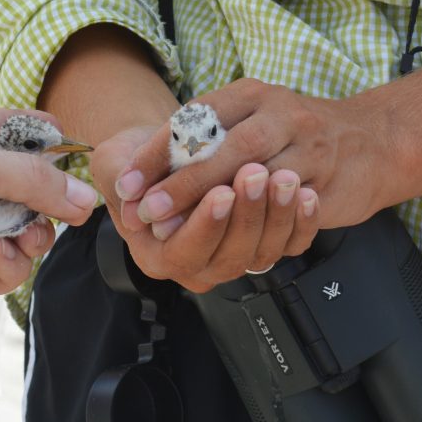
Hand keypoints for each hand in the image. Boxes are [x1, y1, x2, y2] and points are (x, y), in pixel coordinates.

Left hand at [0, 109, 95, 327]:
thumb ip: (31, 179)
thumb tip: (86, 199)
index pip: (16, 130)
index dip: (50, 141)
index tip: (77, 157)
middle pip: (29, 191)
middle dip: (44, 208)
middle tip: (50, 219)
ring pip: (21, 235)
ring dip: (25, 243)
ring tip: (9, 246)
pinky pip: (2, 270)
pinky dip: (3, 270)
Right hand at [91, 125, 318, 291]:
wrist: (166, 157)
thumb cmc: (141, 162)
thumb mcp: (115, 163)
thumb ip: (121, 176)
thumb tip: (134, 195)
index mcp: (156, 255)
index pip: (183, 253)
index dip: (204, 225)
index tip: (220, 192)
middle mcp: (196, 265)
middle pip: (229, 256)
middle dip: (246, 216)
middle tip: (255, 174)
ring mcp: (231, 258)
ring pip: (262, 252)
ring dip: (276, 215)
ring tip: (283, 177)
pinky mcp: (259, 245)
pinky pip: (288, 245)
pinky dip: (300, 222)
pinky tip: (306, 194)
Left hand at [116, 79, 390, 231]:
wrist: (373, 137)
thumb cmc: (289, 131)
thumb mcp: (245, 117)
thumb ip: (199, 140)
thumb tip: (139, 180)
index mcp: (251, 94)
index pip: (196, 119)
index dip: (157, 153)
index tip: (127, 184)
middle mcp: (282, 115)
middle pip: (227, 149)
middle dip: (182, 184)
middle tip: (148, 211)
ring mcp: (310, 148)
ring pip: (260, 181)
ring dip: (217, 210)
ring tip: (176, 229)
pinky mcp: (330, 185)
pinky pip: (292, 211)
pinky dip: (257, 227)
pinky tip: (230, 241)